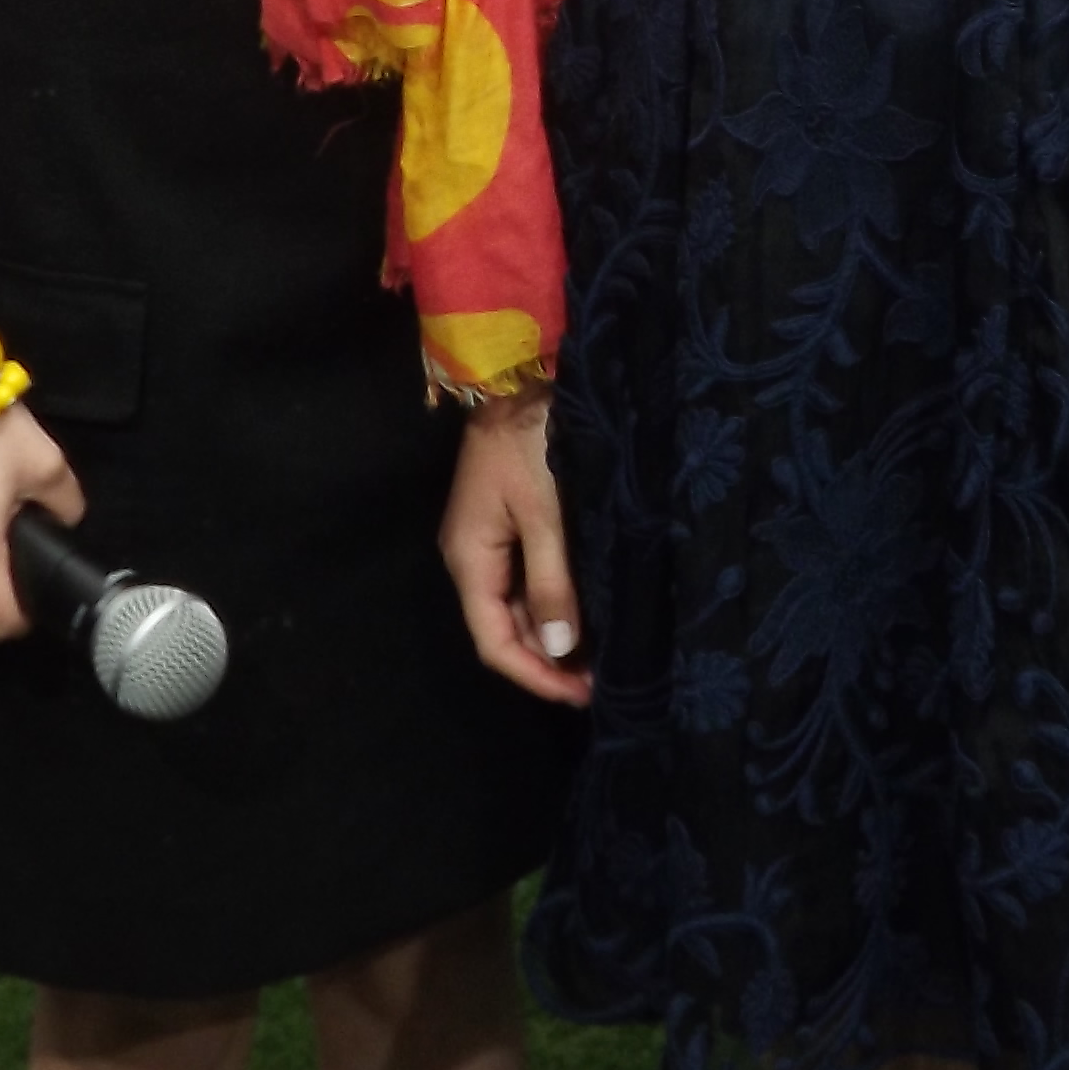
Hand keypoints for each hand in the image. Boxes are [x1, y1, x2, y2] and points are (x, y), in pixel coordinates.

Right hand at [442, 393, 589, 707]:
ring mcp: (489, 538)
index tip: (582, 695)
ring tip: (600, 656)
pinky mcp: (510, 520)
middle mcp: (472, 556)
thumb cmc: (530, 443)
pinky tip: (585, 612)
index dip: (535, 675)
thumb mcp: (545, 515)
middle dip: (547, 659)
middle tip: (601, 681)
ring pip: (517, 605)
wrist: (519, 374)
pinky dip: (554, 601)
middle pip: (504, 628)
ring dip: (553, 634)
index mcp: (468, 560)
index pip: (494, 641)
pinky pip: (527, 577)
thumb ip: (552, 583)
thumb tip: (557, 651)